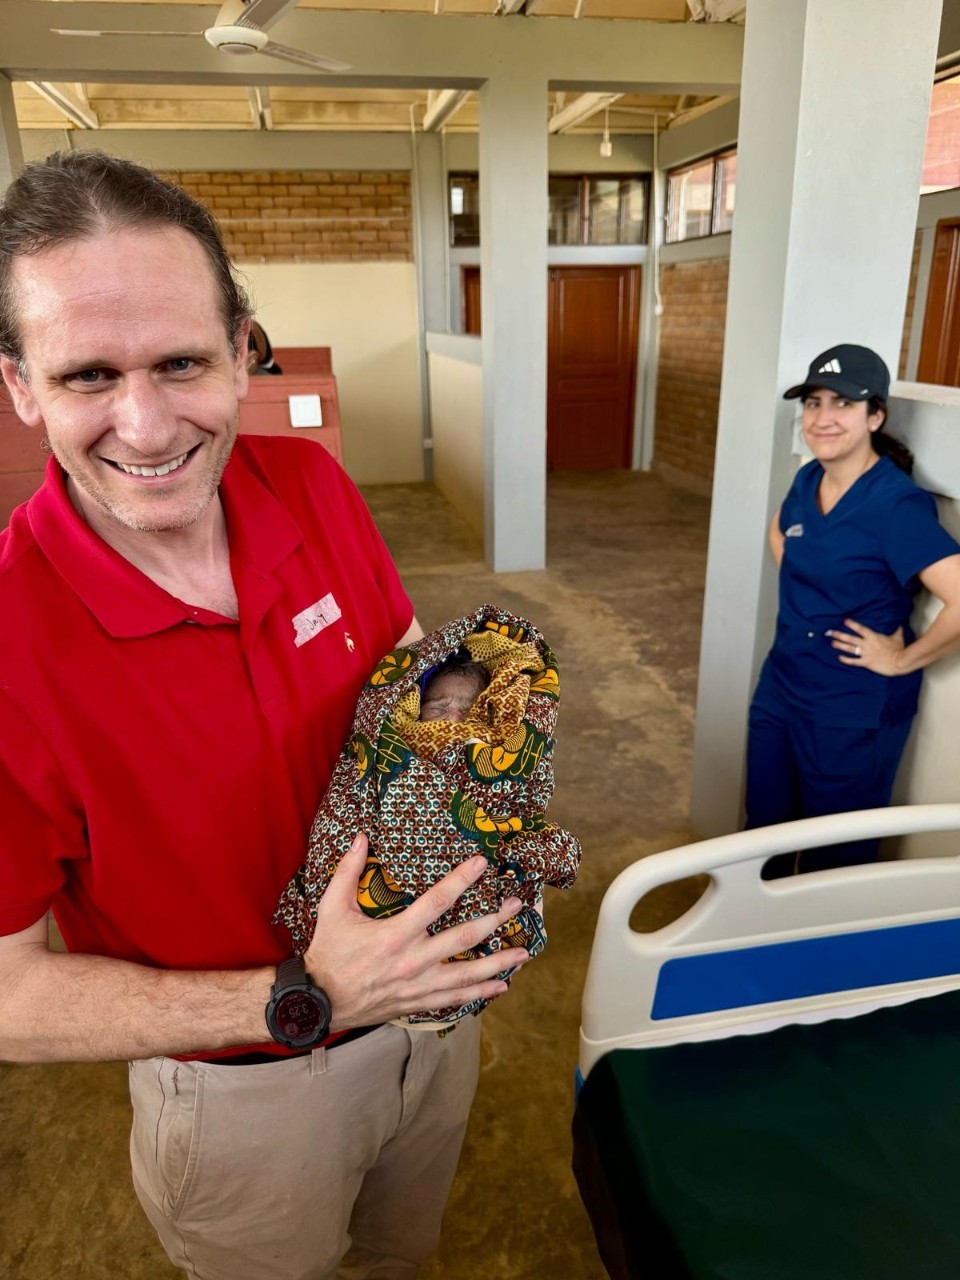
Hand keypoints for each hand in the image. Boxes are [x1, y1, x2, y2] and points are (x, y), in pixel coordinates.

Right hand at [303, 834, 529, 1029]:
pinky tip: (501, 986)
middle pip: (465, 937)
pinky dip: (481, 993)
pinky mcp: (419, 1002)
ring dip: (500, 962)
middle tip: (517, 906)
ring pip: (469, 974)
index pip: (437, 901)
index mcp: (396, 934)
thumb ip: (347, 872)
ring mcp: (419, 985)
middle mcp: (414, 960)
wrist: (318, 1001)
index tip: (482, 864)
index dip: (462, 880)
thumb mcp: (332, 908)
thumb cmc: (328, 952)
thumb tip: (360, 837)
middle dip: (495, 921)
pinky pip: (456, 999)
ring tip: (524, 952)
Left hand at [826, 620, 905, 675]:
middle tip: (831, 632)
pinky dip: (846, 660)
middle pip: (851, 638)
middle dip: (840, 635)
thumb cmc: (899, 649)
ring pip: (850, 649)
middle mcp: (867, 644)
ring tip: (833, 643)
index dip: (852, 624)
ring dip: (840, 646)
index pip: (860, 629)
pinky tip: (839, 658)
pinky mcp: (866, 663)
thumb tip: (900, 624)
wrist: (899, 662)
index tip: (844, 621)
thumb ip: (897, 630)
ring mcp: (866, 653)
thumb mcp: (898, 637)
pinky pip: (854, 661)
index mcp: (873, 636)